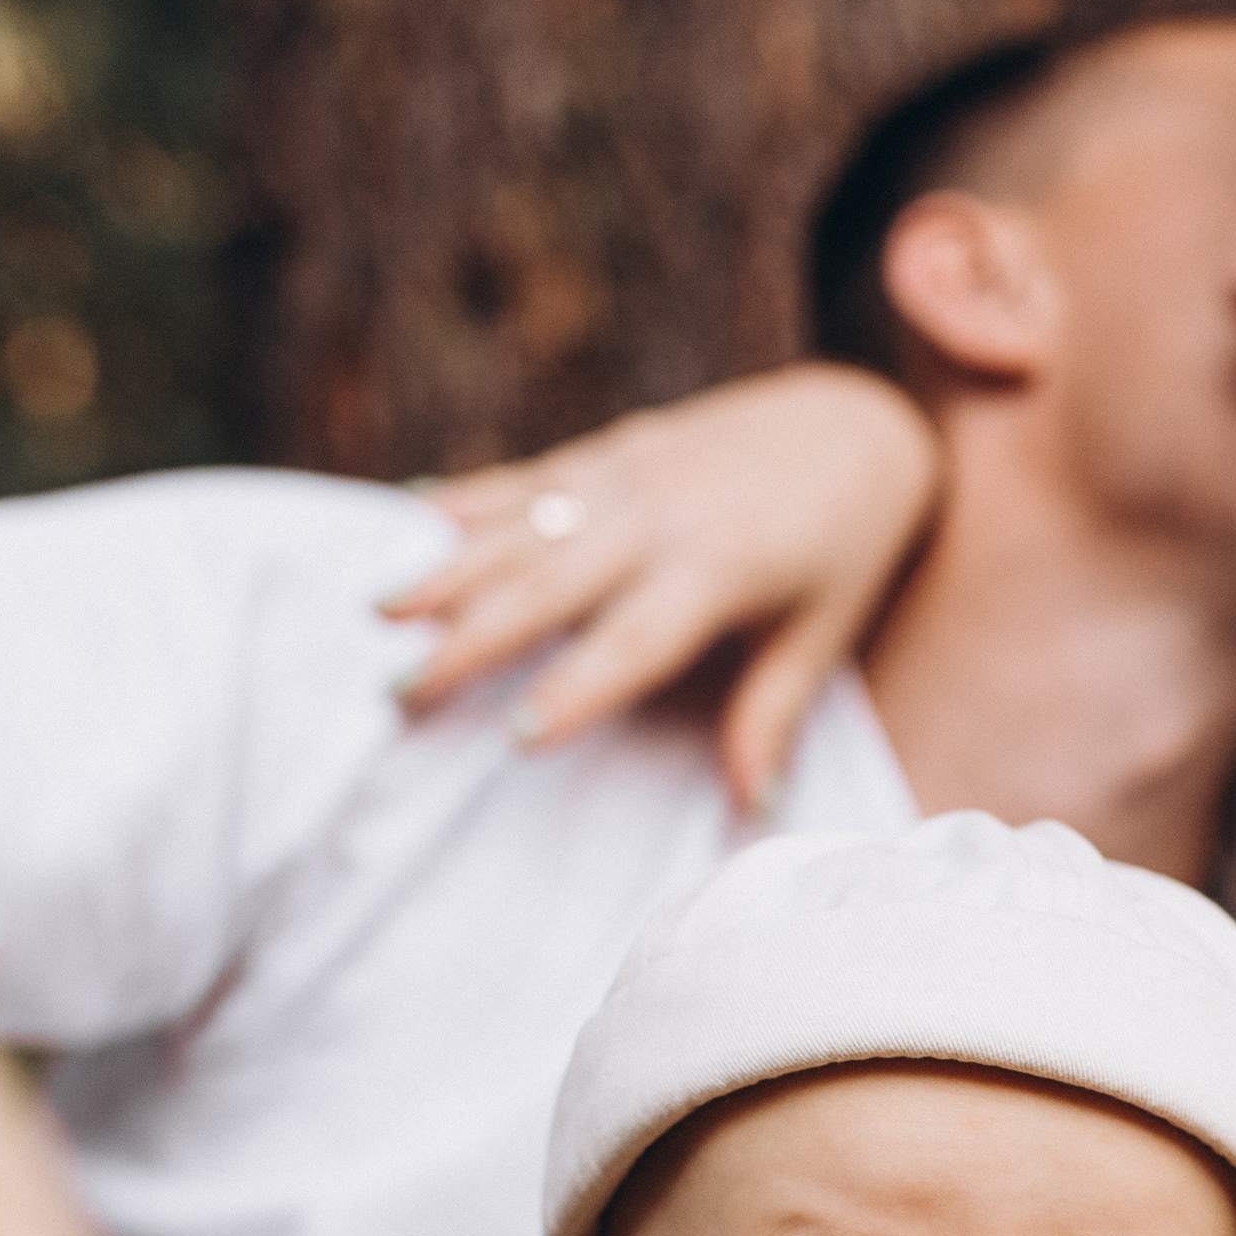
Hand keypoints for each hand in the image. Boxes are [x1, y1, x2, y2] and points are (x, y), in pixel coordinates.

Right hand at [380, 368, 942, 800]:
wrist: (856, 425)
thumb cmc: (845, 547)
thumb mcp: (823, 636)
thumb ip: (774, 716)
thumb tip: (753, 809)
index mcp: (717, 569)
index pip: (634, 641)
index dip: (576, 689)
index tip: (518, 737)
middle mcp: (660, 516)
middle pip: (548, 585)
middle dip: (471, 640)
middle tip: (402, 694)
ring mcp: (629, 474)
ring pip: (521, 524)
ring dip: (447, 568)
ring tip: (379, 612)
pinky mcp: (613, 449)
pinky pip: (530, 475)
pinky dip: (471, 498)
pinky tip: (412, 514)